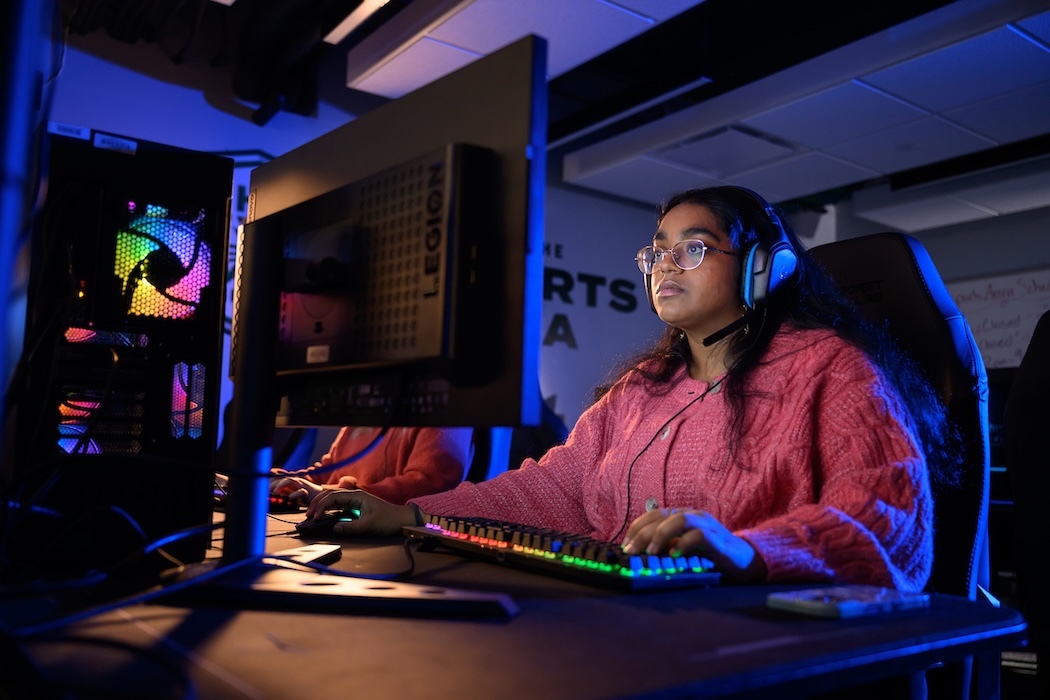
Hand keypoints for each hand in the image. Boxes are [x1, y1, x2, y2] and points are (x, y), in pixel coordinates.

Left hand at [270, 475, 324, 503]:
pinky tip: (289, 497)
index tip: (263, 485)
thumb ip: (284, 490)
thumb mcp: (292, 492)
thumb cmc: (306, 495)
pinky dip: (294, 494)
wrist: (321, 498)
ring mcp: (302, 486)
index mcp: (292, 481)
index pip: (280, 477)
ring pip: (290, 481)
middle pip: (283, 478)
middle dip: (274, 483)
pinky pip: (301, 492)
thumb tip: (272, 491)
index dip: (271, 479)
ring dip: (281, 485)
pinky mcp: (308, 492)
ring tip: (275, 493)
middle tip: (266, 490)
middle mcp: (296, 481)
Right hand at [304, 489, 415, 535]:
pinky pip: (338, 505)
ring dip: (321, 505)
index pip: (333, 497)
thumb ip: (352, 527)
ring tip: (312, 515)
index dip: (322, 506)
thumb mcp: (370, 525)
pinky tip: (323, 515)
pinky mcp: (355, 507)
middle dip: (317, 504)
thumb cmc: (388, 520)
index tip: (315, 517)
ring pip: (333, 499)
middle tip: (308, 515)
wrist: (400, 519)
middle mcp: (354, 496)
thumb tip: (335, 528)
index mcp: (357, 496)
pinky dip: (328, 509)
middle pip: (330, 495)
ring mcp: (354, 501)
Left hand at [621, 508, 767, 582]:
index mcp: (681, 516)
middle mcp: (691, 515)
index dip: (636, 528)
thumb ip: (665, 546)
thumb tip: (639, 553)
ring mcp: (705, 525)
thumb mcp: (682, 548)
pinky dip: (684, 544)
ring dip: (661, 535)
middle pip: (661, 516)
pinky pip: (698, 535)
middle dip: (642, 534)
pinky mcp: (717, 539)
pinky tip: (675, 555)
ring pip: (679, 519)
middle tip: (632, 552)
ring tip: (652, 552)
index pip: (653, 514)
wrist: (744, 561)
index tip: (626, 546)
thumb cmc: (710, 555)